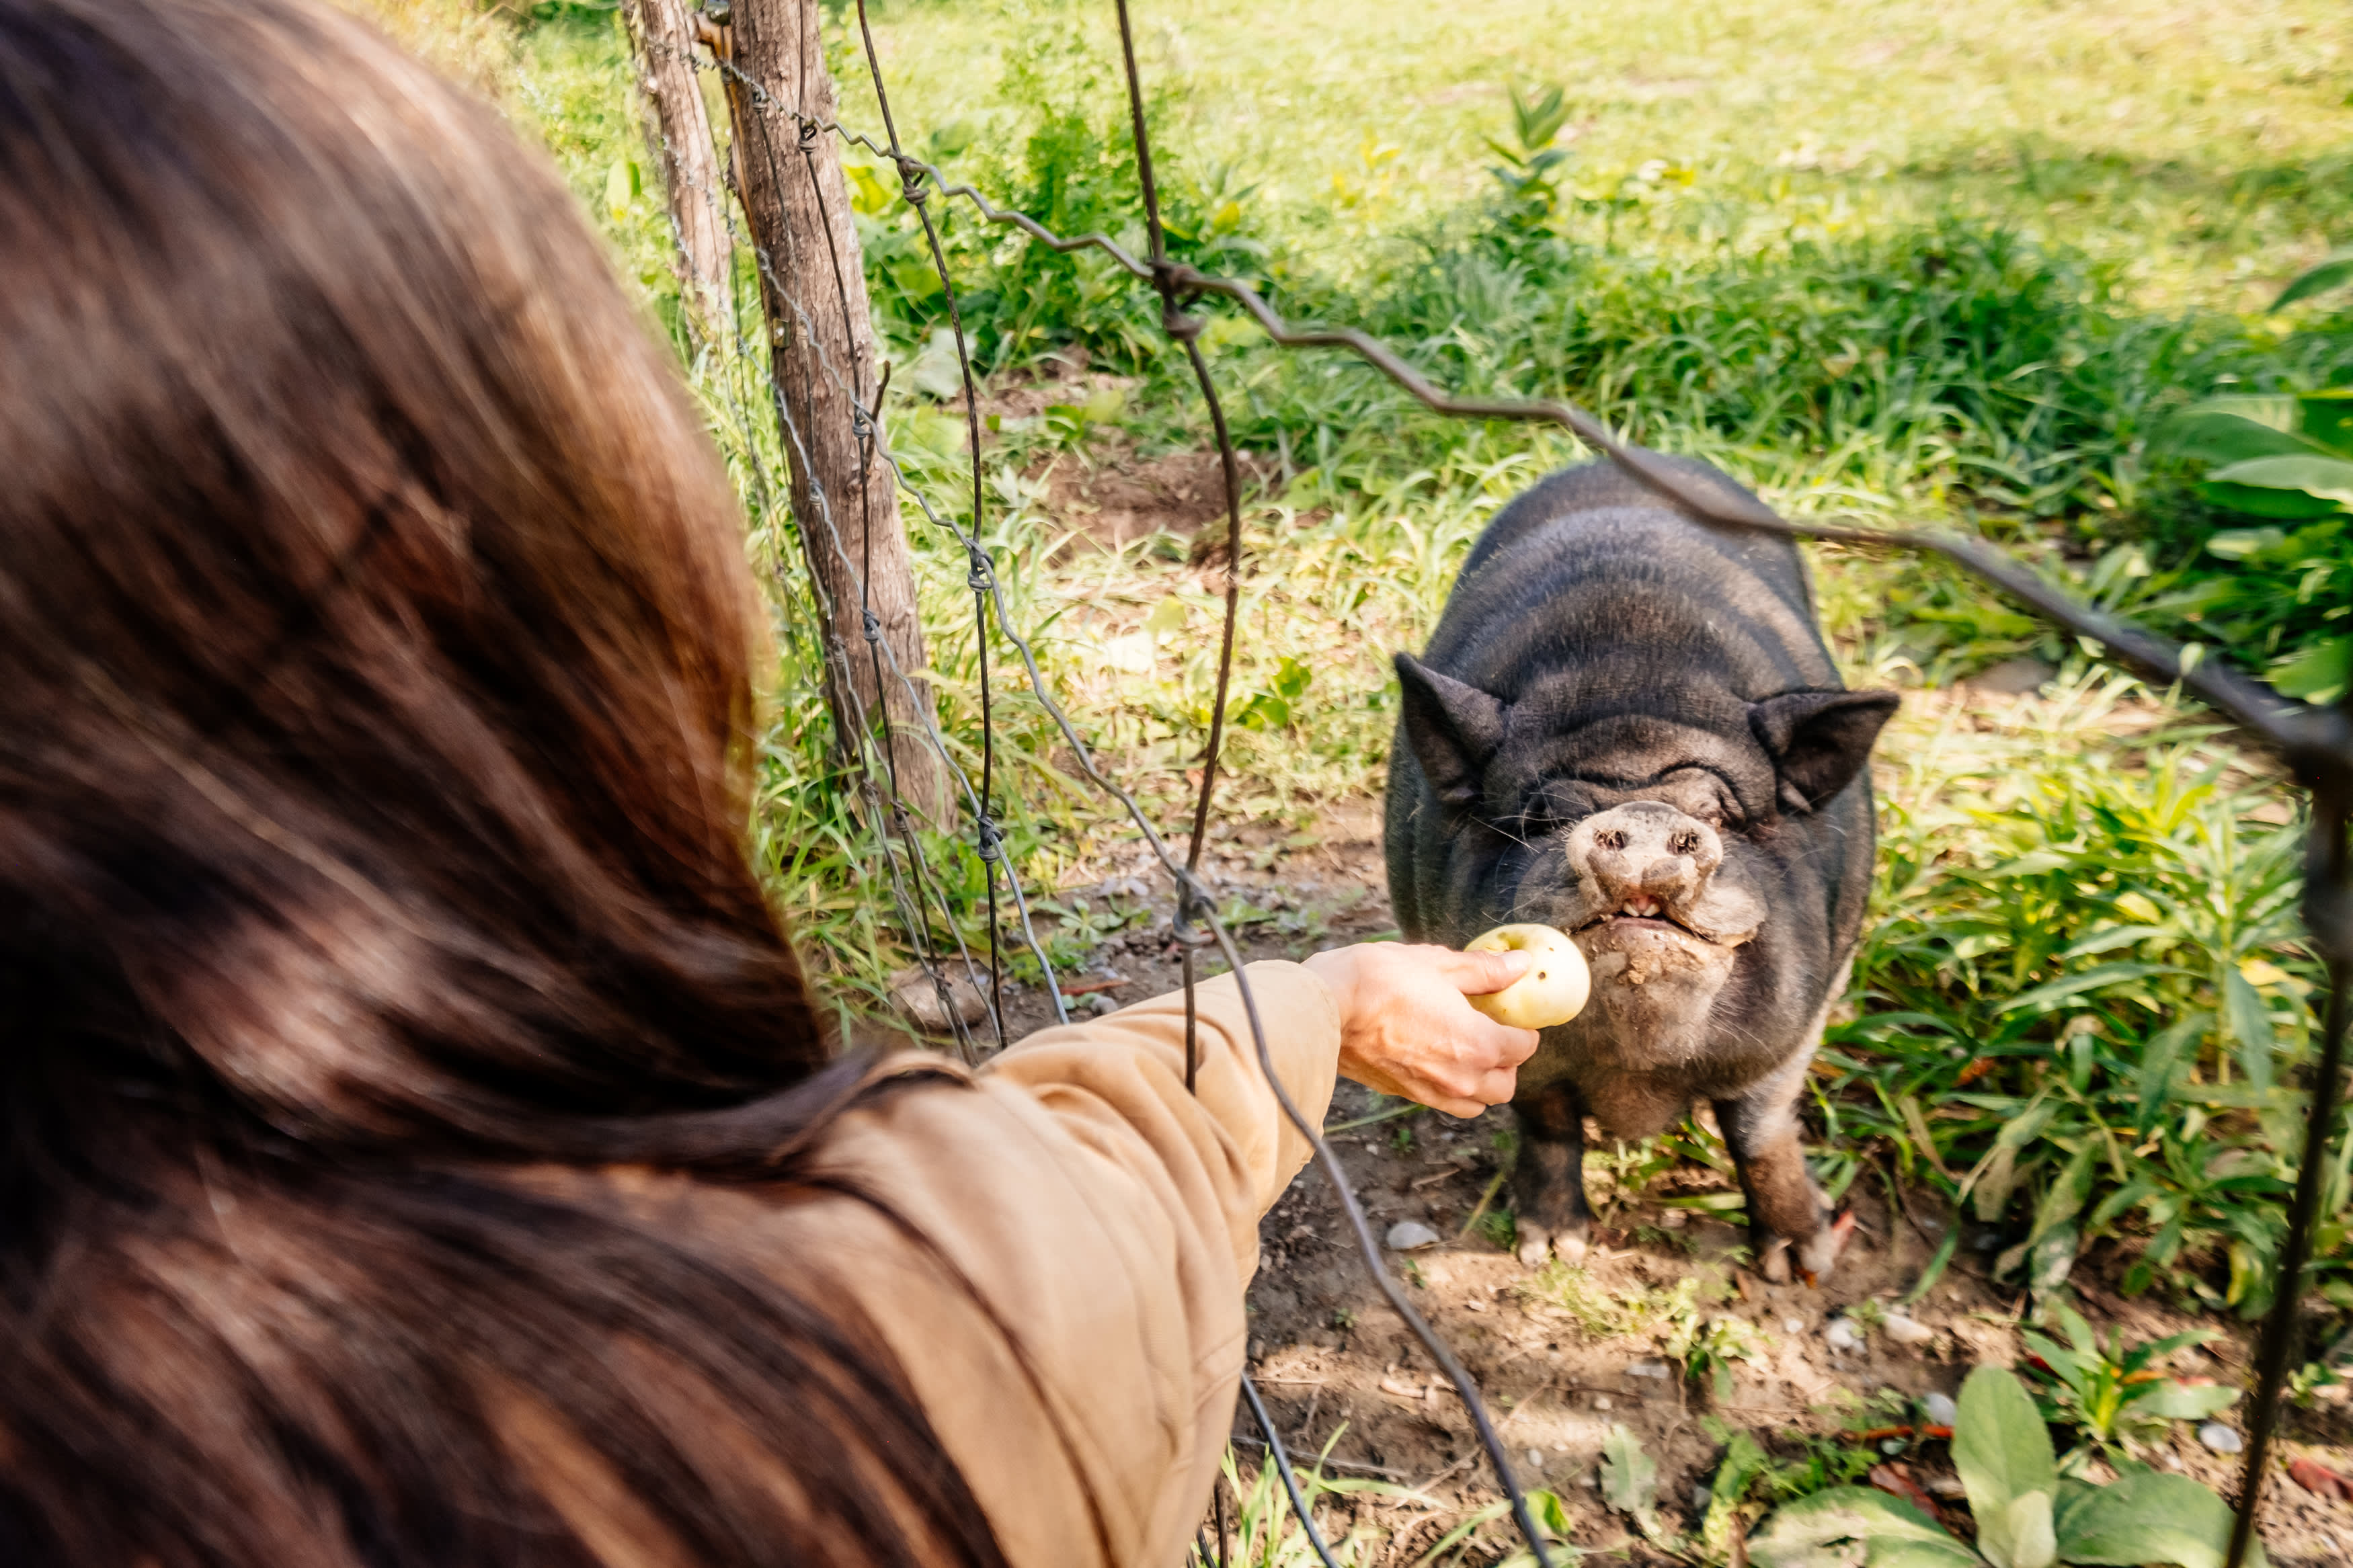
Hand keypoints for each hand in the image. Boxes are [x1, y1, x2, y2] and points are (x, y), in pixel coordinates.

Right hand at [1301, 943, 1542, 1117]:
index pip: (1523, 1048)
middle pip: (1504, 1086)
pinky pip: (1442, 1102)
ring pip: (1475, 1104)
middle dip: (1507, 1061)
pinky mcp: (1402, 1095)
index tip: (1511, 1011)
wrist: (1323, 1009)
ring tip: (1465, 1049)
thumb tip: (1520, 966)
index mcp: (1477, 1044)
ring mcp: (1429, 1092)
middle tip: (1492, 1030)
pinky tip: (1433, 1055)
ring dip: (1481, 1082)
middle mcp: (1459, 1077)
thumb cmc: (1378, 980)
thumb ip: (1484, 970)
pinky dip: (1450, 1087)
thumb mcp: (1437, 963)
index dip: (1523, 1027)